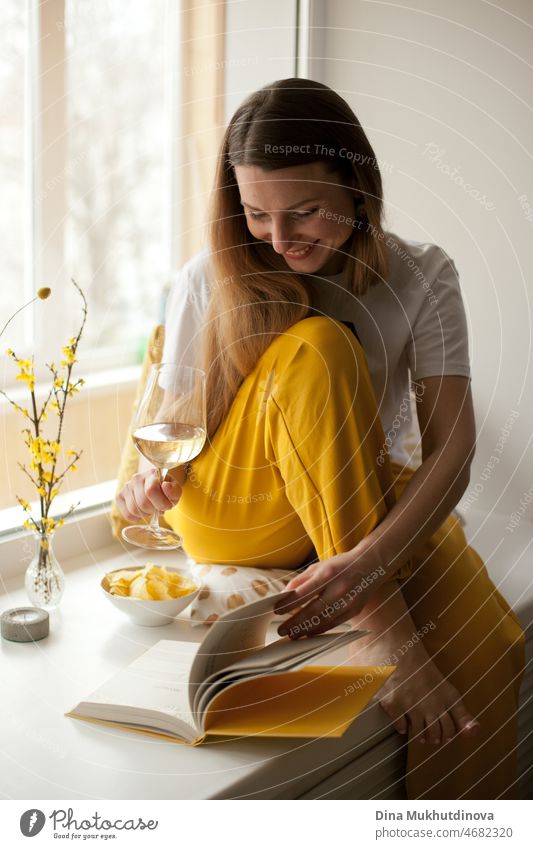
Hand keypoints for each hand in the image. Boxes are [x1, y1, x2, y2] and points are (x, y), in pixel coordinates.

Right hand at [116, 469, 181, 521]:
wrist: (156, 486)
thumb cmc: (166, 491)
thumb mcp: (175, 491)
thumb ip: (175, 490)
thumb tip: (165, 486)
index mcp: (152, 473)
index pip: (151, 491)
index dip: (161, 503)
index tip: (167, 505)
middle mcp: (136, 478)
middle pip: (143, 503)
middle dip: (154, 510)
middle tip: (158, 507)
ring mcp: (126, 486)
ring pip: (134, 510)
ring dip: (146, 514)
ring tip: (151, 508)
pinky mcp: (119, 496)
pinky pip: (127, 514)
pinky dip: (137, 517)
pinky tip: (142, 511)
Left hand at [274, 545, 390, 637]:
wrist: (371, 564)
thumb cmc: (342, 565)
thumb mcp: (319, 566)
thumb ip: (301, 580)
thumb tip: (285, 594)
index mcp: (327, 574)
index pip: (303, 592)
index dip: (288, 604)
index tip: (276, 610)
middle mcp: (338, 588)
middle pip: (312, 611)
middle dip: (295, 623)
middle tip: (282, 630)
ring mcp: (348, 601)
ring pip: (323, 621)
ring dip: (306, 630)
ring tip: (293, 634)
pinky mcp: (355, 610)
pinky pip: (334, 624)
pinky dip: (321, 630)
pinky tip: (310, 633)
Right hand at [377, 641, 479, 744]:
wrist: (400, 648)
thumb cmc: (424, 670)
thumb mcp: (448, 690)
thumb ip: (462, 714)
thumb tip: (476, 732)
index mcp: (446, 698)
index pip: (451, 729)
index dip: (448, 735)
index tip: (444, 736)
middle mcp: (430, 703)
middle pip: (436, 734)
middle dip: (434, 738)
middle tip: (430, 737)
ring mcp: (411, 704)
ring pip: (419, 733)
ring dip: (419, 735)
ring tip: (419, 733)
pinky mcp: (393, 703)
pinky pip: (400, 726)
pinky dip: (402, 727)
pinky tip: (403, 722)